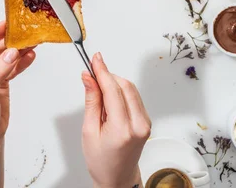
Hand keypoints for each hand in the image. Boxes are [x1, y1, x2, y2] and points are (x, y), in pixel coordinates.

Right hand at [81, 53, 151, 187]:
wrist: (117, 177)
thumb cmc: (101, 161)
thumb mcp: (89, 131)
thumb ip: (91, 101)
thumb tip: (89, 78)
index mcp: (122, 129)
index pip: (113, 90)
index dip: (102, 71)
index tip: (95, 59)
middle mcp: (138, 125)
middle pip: (125, 86)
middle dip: (107, 75)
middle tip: (92, 71)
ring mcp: (145, 123)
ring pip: (131, 89)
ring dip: (114, 83)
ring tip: (98, 91)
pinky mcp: (147, 121)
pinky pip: (134, 97)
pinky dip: (121, 92)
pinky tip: (109, 100)